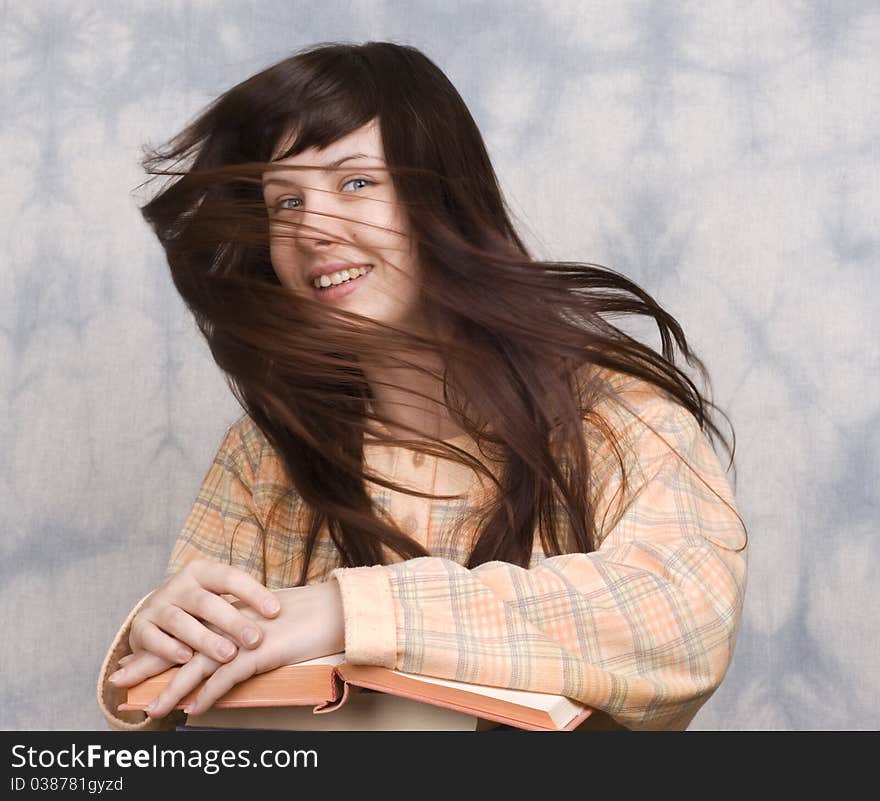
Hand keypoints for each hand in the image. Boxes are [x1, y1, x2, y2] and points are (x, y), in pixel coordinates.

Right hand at [112, 560, 281, 686]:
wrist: (155, 615)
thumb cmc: (201, 607)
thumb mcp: (220, 596)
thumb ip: (244, 601)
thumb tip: (290, 607)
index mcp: (203, 571)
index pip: (231, 577)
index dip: (254, 593)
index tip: (276, 611)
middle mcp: (179, 585)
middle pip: (207, 601)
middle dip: (233, 621)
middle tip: (256, 639)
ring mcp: (159, 605)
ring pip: (181, 621)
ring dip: (204, 638)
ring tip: (227, 654)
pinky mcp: (141, 627)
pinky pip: (154, 638)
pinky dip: (169, 648)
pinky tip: (186, 658)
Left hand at [135, 580, 344, 719]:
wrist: (331, 610)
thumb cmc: (304, 618)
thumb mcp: (265, 622)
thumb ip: (240, 631)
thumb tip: (224, 651)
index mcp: (228, 613)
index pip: (185, 630)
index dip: (158, 646)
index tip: (131, 660)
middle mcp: (230, 623)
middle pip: (182, 646)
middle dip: (150, 666)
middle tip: (120, 680)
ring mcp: (243, 637)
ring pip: (199, 666)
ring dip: (173, 689)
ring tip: (152, 709)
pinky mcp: (258, 652)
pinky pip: (227, 677)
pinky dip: (209, 694)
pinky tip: (195, 708)